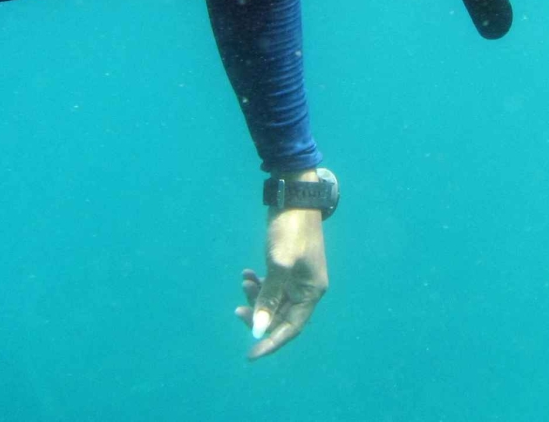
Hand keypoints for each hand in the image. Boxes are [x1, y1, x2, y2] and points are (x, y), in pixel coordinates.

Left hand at [234, 205, 327, 358]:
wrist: (294, 195)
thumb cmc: (290, 229)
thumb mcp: (278, 265)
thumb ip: (269, 298)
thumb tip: (259, 329)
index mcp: (312, 291)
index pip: (291, 328)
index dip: (270, 342)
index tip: (249, 354)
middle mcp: (307, 288)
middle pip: (281, 316)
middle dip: (259, 317)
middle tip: (237, 312)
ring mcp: (297, 276)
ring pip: (274, 301)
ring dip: (256, 297)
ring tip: (243, 282)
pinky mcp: (287, 265)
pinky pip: (272, 285)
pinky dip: (258, 283)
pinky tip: (246, 273)